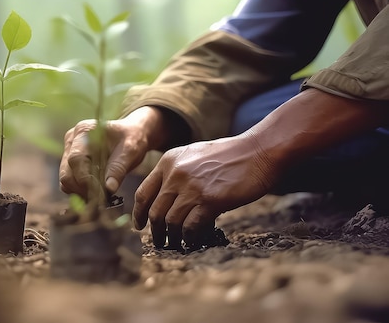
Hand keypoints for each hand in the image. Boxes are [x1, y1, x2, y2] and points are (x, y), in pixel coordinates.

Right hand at [59, 107, 175, 198]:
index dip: (86, 179)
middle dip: (82, 190)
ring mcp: (69, 151)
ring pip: (66, 179)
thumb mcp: (130, 151)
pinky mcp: (70, 162)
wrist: (131, 134)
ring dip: (80, 192)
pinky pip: (70, 181)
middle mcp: (72, 140)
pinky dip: (80, 191)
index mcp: (84, 131)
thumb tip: (109, 188)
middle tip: (101, 200)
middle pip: (66, 172)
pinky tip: (96, 193)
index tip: (101, 194)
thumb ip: (119, 168)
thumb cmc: (132, 139)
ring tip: (100, 197)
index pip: (76, 159)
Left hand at [133, 133, 276, 248]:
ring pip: (170, 222)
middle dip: (155, 230)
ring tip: (176, 244)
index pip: (143, 192)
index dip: (139, 213)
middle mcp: (175, 174)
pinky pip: (190, 227)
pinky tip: (193, 241)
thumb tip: (167, 199)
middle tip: (159, 241)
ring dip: (172, 237)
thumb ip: (177, 173)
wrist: (258, 152)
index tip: (139, 225)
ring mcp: (191, 188)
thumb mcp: (194, 156)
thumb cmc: (230, 156)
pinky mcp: (209, 201)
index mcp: (168, 162)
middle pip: (155, 211)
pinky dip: (189, 238)